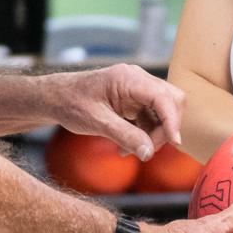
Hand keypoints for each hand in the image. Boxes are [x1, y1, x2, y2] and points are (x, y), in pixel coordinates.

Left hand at [54, 64, 184, 160]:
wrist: (57, 98)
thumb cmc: (71, 104)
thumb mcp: (96, 122)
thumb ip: (124, 136)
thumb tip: (149, 153)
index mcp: (128, 79)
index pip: (162, 97)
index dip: (172, 120)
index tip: (175, 142)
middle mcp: (138, 80)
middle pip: (171, 101)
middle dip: (166, 128)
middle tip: (148, 150)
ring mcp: (138, 90)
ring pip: (164, 111)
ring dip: (155, 134)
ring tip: (132, 151)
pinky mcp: (136, 100)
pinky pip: (152, 117)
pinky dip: (146, 133)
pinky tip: (128, 147)